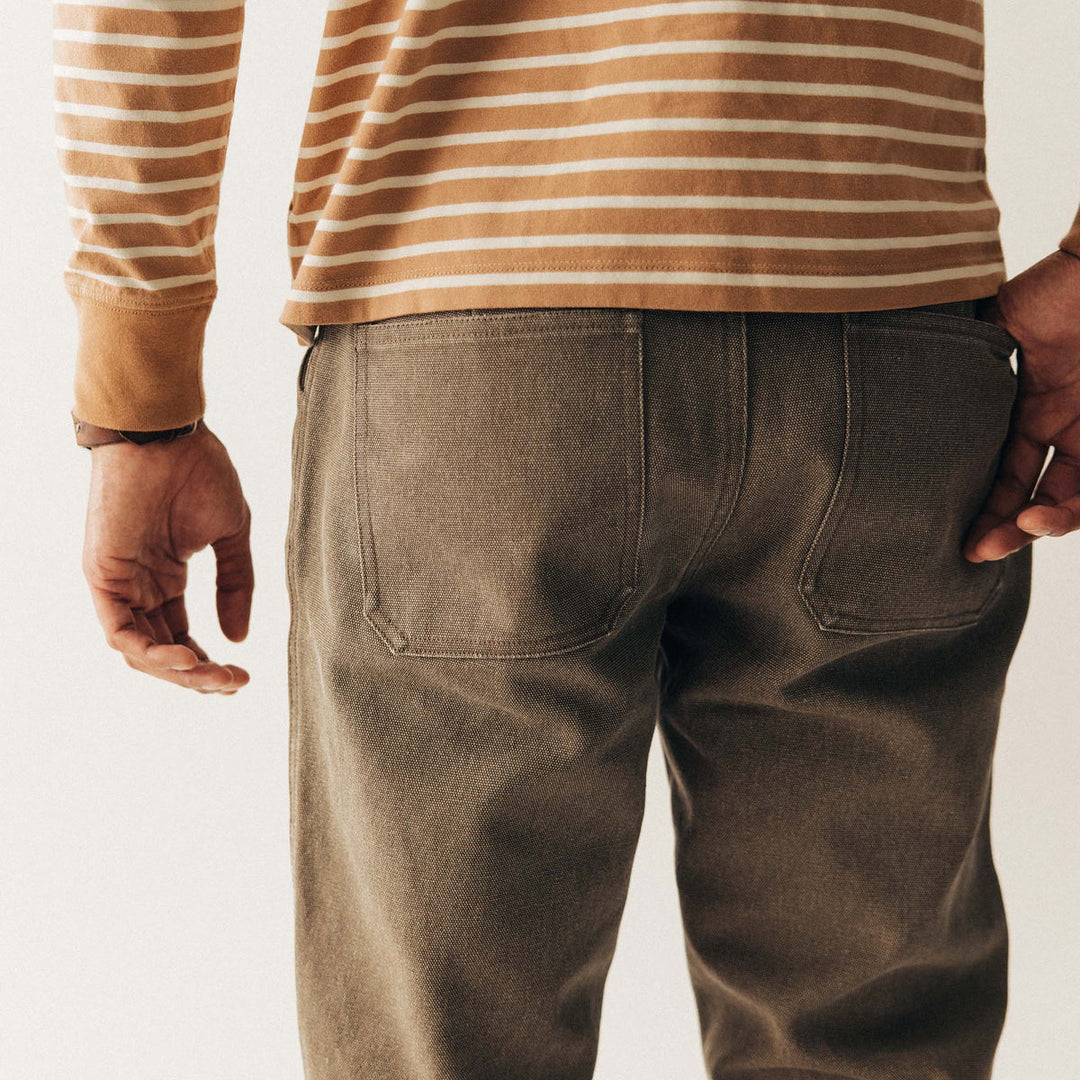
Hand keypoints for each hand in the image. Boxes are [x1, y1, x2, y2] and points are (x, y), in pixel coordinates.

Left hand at [82, 421, 252, 693]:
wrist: (169, 435)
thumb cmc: (199, 471)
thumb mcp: (231, 535)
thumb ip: (236, 586)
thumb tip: (238, 638)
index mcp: (165, 576)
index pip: (180, 636)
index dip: (208, 664)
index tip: (241, 677)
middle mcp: (139, 585)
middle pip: (162, 651)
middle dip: (199, 676)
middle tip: (234, 684)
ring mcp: (118, 582)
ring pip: (139, 649)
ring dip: (178, 671)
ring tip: (215, 677)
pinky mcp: (102, 575)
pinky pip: (120, 630)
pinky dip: (150, 652)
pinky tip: (187, 658)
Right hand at [964, 249, 1079, 561]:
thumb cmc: (1048, 289)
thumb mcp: (989, 331)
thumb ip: (958, 367)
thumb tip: (895, 392)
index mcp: (1022, 407)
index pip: (1000, 470)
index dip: (982, 507)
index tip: (960, 539)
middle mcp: (1054, 425)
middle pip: (1029, 492)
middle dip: (1005, 528)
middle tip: (979, 550)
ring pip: (1065, 497)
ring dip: (1041, 525)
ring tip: (1020, 531)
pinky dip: (1070, 510)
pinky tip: (1041, 516)